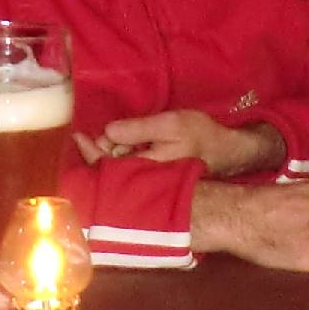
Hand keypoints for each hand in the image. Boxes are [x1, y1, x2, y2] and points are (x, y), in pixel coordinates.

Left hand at [97, 109, 286, 177]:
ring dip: (115, 154)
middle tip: (105, 133)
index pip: (107, 165)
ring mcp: (151, 184)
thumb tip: (107, 132)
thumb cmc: (201, 136)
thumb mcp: (170, 125)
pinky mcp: (157, 182)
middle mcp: (145, 183)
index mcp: (145, 171)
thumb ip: (138, 129)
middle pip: (111, 170)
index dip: (91, 151)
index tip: (79, 136)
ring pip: (122, 171)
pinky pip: (132, 172)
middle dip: (104, 151)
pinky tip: (128, 148)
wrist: (229, 152)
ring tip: (117, 138)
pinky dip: (126, 159)